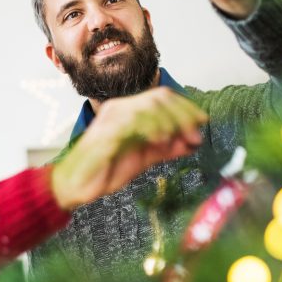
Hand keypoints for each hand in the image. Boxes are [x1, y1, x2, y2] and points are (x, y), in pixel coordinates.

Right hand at [50, 87, 207, 210]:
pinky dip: (150, 128)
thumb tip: (194, 141)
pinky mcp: (105, 132)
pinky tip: (162, 140)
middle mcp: (120, 108)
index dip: (186, 107)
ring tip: (183, 139)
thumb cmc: (107, 169)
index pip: (162, 97)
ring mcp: (111, 118)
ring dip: (171, 121)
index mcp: (129, 111)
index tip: (203, 121)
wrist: (78, 185)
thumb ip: (168, 148)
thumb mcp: (145, 156)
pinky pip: (132, 122)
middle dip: (183, 114)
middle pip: (159, 97)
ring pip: (148, 106)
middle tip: (196, 135)